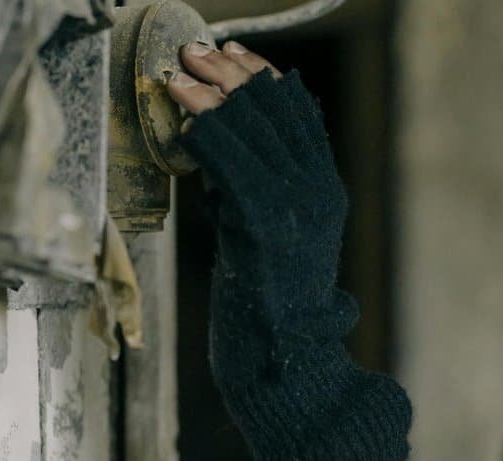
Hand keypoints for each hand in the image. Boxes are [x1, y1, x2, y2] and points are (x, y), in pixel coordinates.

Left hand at [164, 39, 352, 371]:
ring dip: (210, 96)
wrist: (285, 366)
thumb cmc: (267, 310)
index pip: (300, 115)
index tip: (231, 54)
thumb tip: (218, 153)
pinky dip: (204, 134)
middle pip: (277, 111)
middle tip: (193, 54)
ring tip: (176, 77)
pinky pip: (231, 164)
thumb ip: (252, 195)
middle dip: (231, 75)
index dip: (263, 77)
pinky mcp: (265, 226)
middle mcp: (319, 191)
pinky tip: (181, 119)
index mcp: (326, 190)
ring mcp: (297, 206)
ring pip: (253, 130)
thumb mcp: (266, 238)